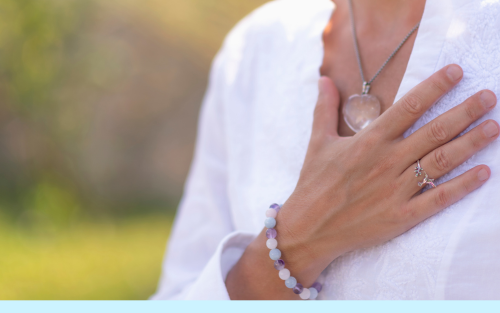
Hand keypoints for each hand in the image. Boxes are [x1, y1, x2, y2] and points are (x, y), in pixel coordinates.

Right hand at [277, 64, 497, 284]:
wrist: (308, 228)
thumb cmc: (313, 183)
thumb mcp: (316, 142)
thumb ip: (324, 109)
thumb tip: (323, 80)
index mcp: (368, 141)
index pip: (408, 107)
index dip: (435, 87)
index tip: (457, 71)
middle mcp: (386, 162)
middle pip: (434, 131)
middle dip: (465, 111)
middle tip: (489, 96)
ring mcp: (395, 190)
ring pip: (441, 161)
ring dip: (471, 143)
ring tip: (494, 127)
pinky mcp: (400, 216)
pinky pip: (437, 198)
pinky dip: (462, 186)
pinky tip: (484, 173)